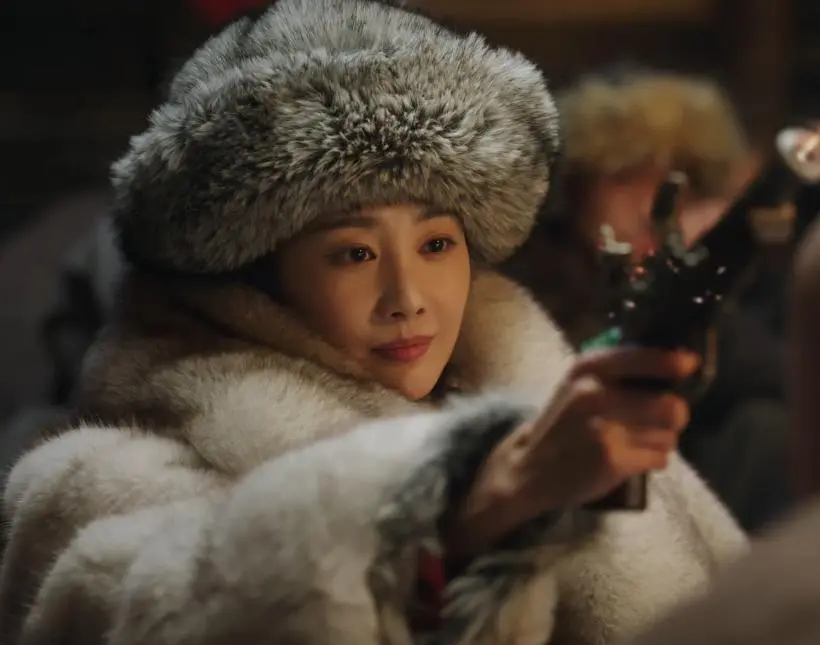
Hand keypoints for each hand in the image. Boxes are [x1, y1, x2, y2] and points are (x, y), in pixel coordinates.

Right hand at [443, 347, 698, 555]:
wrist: (528, 467)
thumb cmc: (562, 422)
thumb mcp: (578, 384)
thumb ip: (617, 371)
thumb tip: (675, 362)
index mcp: (587, 368)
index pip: (645, 357)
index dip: (674, 362)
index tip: (688, 365)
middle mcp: (594, 393)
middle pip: (671, 404)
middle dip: (675, 416)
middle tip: (663, 420)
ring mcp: (604, 428)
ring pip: (668, 435)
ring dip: (662, 441)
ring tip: (639, 442)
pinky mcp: (612, 460)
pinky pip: (658, 458)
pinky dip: (653, 461)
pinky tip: (633, 459)